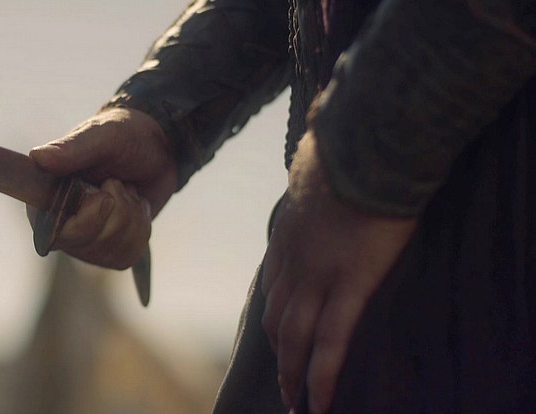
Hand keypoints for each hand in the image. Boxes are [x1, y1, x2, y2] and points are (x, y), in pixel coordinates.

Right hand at [28, 107, 177, 268]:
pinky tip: (135, 206)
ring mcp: (84, 239)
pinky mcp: (107, 249)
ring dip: (131, 218)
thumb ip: (72, 149)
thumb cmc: (126, 136)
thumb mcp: (103, 136)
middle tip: (118, 183)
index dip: (84, 219)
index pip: (51, 231)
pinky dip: (141, 229)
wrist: (159, 149)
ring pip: (110, 251)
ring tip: (128, 191)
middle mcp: (59, 222)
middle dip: (116, 213)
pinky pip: (125, 256)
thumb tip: (37, 157)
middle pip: (85, 244)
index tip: (105, 195)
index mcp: (47, 194)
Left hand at [260, 132, 417, 412]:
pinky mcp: (351, 283)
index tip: (278, 334)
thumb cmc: (349, 146)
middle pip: (277, 319)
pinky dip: (323, 376)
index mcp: (288, 235)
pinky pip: (332, 341)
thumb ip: (314, 178)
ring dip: (293, 375)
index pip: (273, 286)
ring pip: (297, 338)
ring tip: (297, 403)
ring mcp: (319, 275)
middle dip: (279, 354)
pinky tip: (321, 402)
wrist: (368, 142)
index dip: (273, 315)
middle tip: (283, 383)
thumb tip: (319, 160)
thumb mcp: (317, 165)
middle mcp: (293, 261)